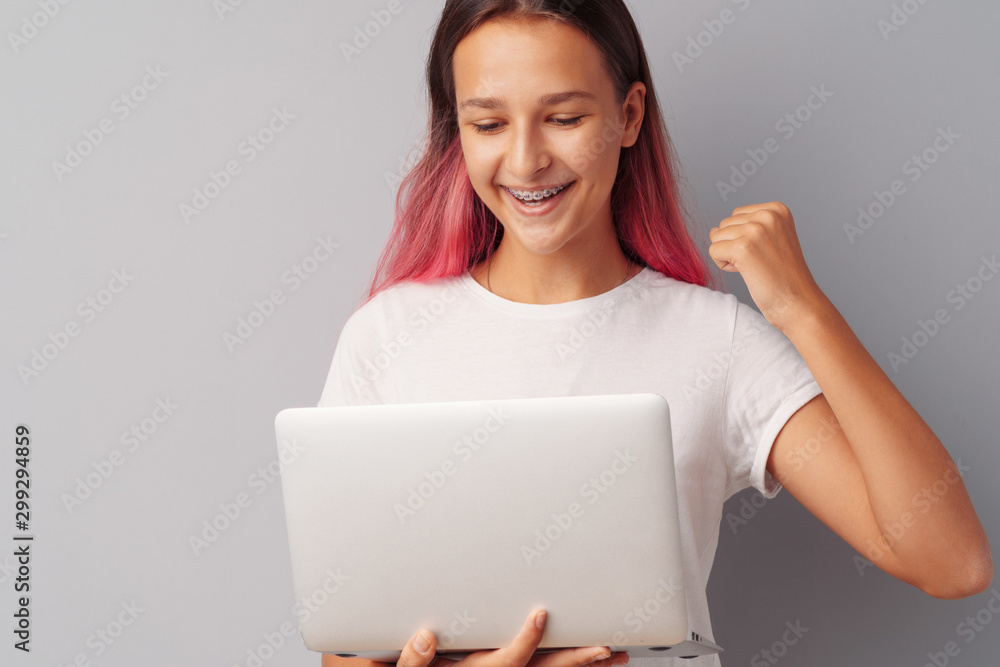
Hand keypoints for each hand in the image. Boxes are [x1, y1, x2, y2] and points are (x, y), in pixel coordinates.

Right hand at [396, 609, 627, 666]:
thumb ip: (411, 661)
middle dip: (575, 660)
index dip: (528, 641)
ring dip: (584, 665)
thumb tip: (424, 639)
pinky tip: (594, 659)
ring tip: (613, 653)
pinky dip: (571, 666)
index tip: (541, 615)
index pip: (509, 661)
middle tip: (604, 648)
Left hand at [707, 201, 823, 332]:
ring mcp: (755, 230)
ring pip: (716, 237)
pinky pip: (713, 251)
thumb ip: (746, 228)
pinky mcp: (743, 247)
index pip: (737, 215)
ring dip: (728, 255)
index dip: (744, 238)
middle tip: (760, 262)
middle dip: (734, 245)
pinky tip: (745, 272)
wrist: (798, 301)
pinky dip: (722, 265)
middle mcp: (767, 215)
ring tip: (754, 266)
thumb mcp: (772, 239)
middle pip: (725, 225)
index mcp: (777, 209)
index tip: (765, 252)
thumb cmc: (783, 275)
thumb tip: (713, 230)